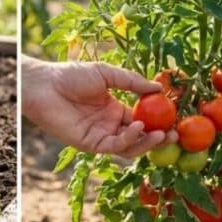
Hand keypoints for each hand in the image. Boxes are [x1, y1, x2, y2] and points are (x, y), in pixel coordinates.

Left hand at [22, 57, 177, 156]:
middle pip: (139, 137)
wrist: (45, 84)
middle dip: (158, 138)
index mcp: (114, 109)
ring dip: (146, 142)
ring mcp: (100, 135)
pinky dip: (128, 140)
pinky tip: (137, 127)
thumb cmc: (71, 75)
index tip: (176, 119)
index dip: (158, 121)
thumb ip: (131, 82)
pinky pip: (113, 147)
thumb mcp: (106, 74)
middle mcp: (109, 125)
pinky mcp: (90, 144)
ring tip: (161, 134)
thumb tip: (159, 88)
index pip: (142, 119)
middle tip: (176, 135)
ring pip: (129, 146)